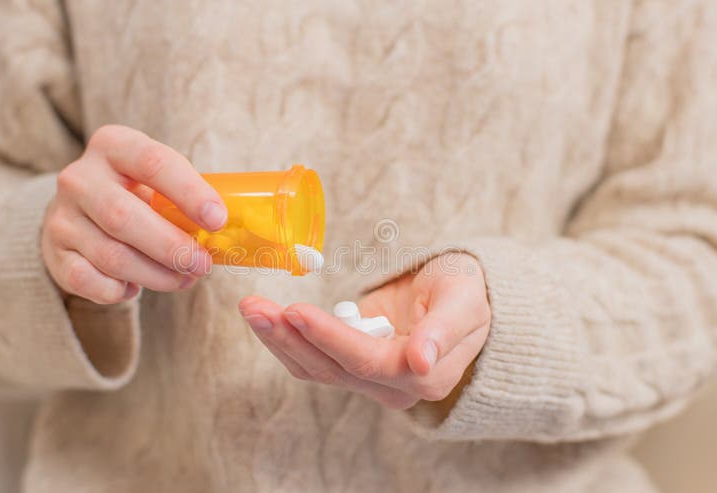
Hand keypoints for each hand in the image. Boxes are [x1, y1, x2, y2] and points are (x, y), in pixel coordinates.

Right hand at [42, 125, 225, 303]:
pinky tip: (136, 287)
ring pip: (112, 256)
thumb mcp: (156, 179)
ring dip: (156, 275)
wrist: (77, 211)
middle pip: (125, 217)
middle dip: (172, 248)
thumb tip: (229, 231)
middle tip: (203, 265)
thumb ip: (185, 196)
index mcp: (113, 145)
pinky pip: (89, 282)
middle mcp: (79, 177)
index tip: (218, 220)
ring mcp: (60, 216)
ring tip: (183, 279)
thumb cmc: (135, 193)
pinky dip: (119, 291)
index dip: (189, 192)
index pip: (153, 162)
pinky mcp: (53, 253)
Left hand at [239, 252, 490, 409]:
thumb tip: (422, 362)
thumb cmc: (464, 293)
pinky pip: (312, 361)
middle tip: (255, 307)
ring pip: (315, 369)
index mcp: (425, 375)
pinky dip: (286, 341)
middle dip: (290, 337)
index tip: (296, 311)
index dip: (329, 337)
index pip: (367, 360)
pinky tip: (264, 318)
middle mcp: (393, 388)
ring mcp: (369, 381)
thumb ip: (445, 330)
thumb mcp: (465, 300)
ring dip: (279, 340)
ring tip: (251, 308)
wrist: (455, 297)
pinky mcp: (349, 367)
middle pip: (332, 368)